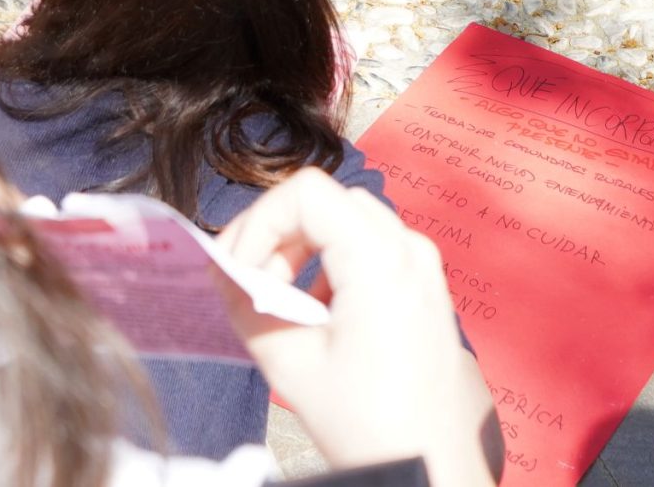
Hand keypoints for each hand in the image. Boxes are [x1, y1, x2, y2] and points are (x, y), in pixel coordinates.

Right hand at [218, 168, 498, 486]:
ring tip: (278, 303)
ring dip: (301, 251)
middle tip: (248, 284)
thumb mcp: (291, 365)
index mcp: (381, 260)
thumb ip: (247, 306)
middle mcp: (408, 249)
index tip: (237, 268)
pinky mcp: (421, 285)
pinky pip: (367, 248)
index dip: (260, 223)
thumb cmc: (372, 423)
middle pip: (325, 203)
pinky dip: (329, 267)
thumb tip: (221, 272)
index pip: (306, 193)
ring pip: (345, 222)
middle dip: (276, 236)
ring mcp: (421, 265)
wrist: (432, 460)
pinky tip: (312, 315)